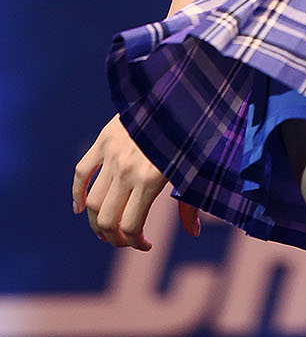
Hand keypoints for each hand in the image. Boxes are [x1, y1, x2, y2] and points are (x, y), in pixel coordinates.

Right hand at [73, 114, 199, 249]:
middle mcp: (127, 169)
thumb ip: (189, 203)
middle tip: (125, 240)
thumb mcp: (193, 169)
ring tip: (108, 228)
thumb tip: (196, 232)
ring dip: (97, 223)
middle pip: (107, 220)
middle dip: (114, 239)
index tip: (145, 244)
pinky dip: (77, 193)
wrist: (179, 92)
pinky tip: (80, 208)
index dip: (135, 243)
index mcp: (151, 179)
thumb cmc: (191, 135)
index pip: (130, 226)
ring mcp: (112, 154)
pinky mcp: (104, 139)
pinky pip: (81, 172)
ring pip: (92, 202)